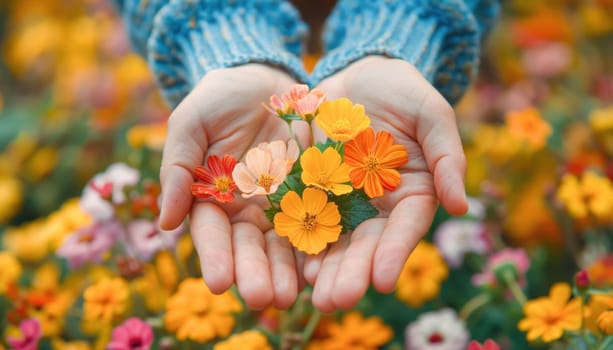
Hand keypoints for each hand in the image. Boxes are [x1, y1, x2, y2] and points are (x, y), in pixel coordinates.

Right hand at [159, 64, 308, 308]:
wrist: (266, 80)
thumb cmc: (220, 98)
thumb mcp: (191, 122)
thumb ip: (178, 167)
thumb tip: (166, 223)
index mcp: (214, 198)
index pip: (212, 233)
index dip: (215, 257)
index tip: (217, 282)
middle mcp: (249, 209)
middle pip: (250, 247)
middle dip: (255, 273)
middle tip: (262, 298)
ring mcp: (284, 203)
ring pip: (284, 243)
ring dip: (287, 271)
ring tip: (291, 295)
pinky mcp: (315, 192)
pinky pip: (319, 220)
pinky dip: (320, 245)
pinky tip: (324, 267)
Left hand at [305, 56, 467, 311]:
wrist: (359, 74)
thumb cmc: (403, 92)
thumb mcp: (431, 114)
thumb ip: (447, 157)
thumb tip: (461, 207)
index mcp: (411, 194)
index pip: (404, 229)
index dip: (394, 254)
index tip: (382, 281)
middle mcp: (376, 206)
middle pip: (365, 245)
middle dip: (351, 273)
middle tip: (336, 301)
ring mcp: (341, 199)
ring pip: (332, 240)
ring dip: (323, 269)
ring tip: (311, 295)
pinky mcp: (310, 188)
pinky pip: (302, 217)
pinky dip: (297, 241)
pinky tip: (288, 262)